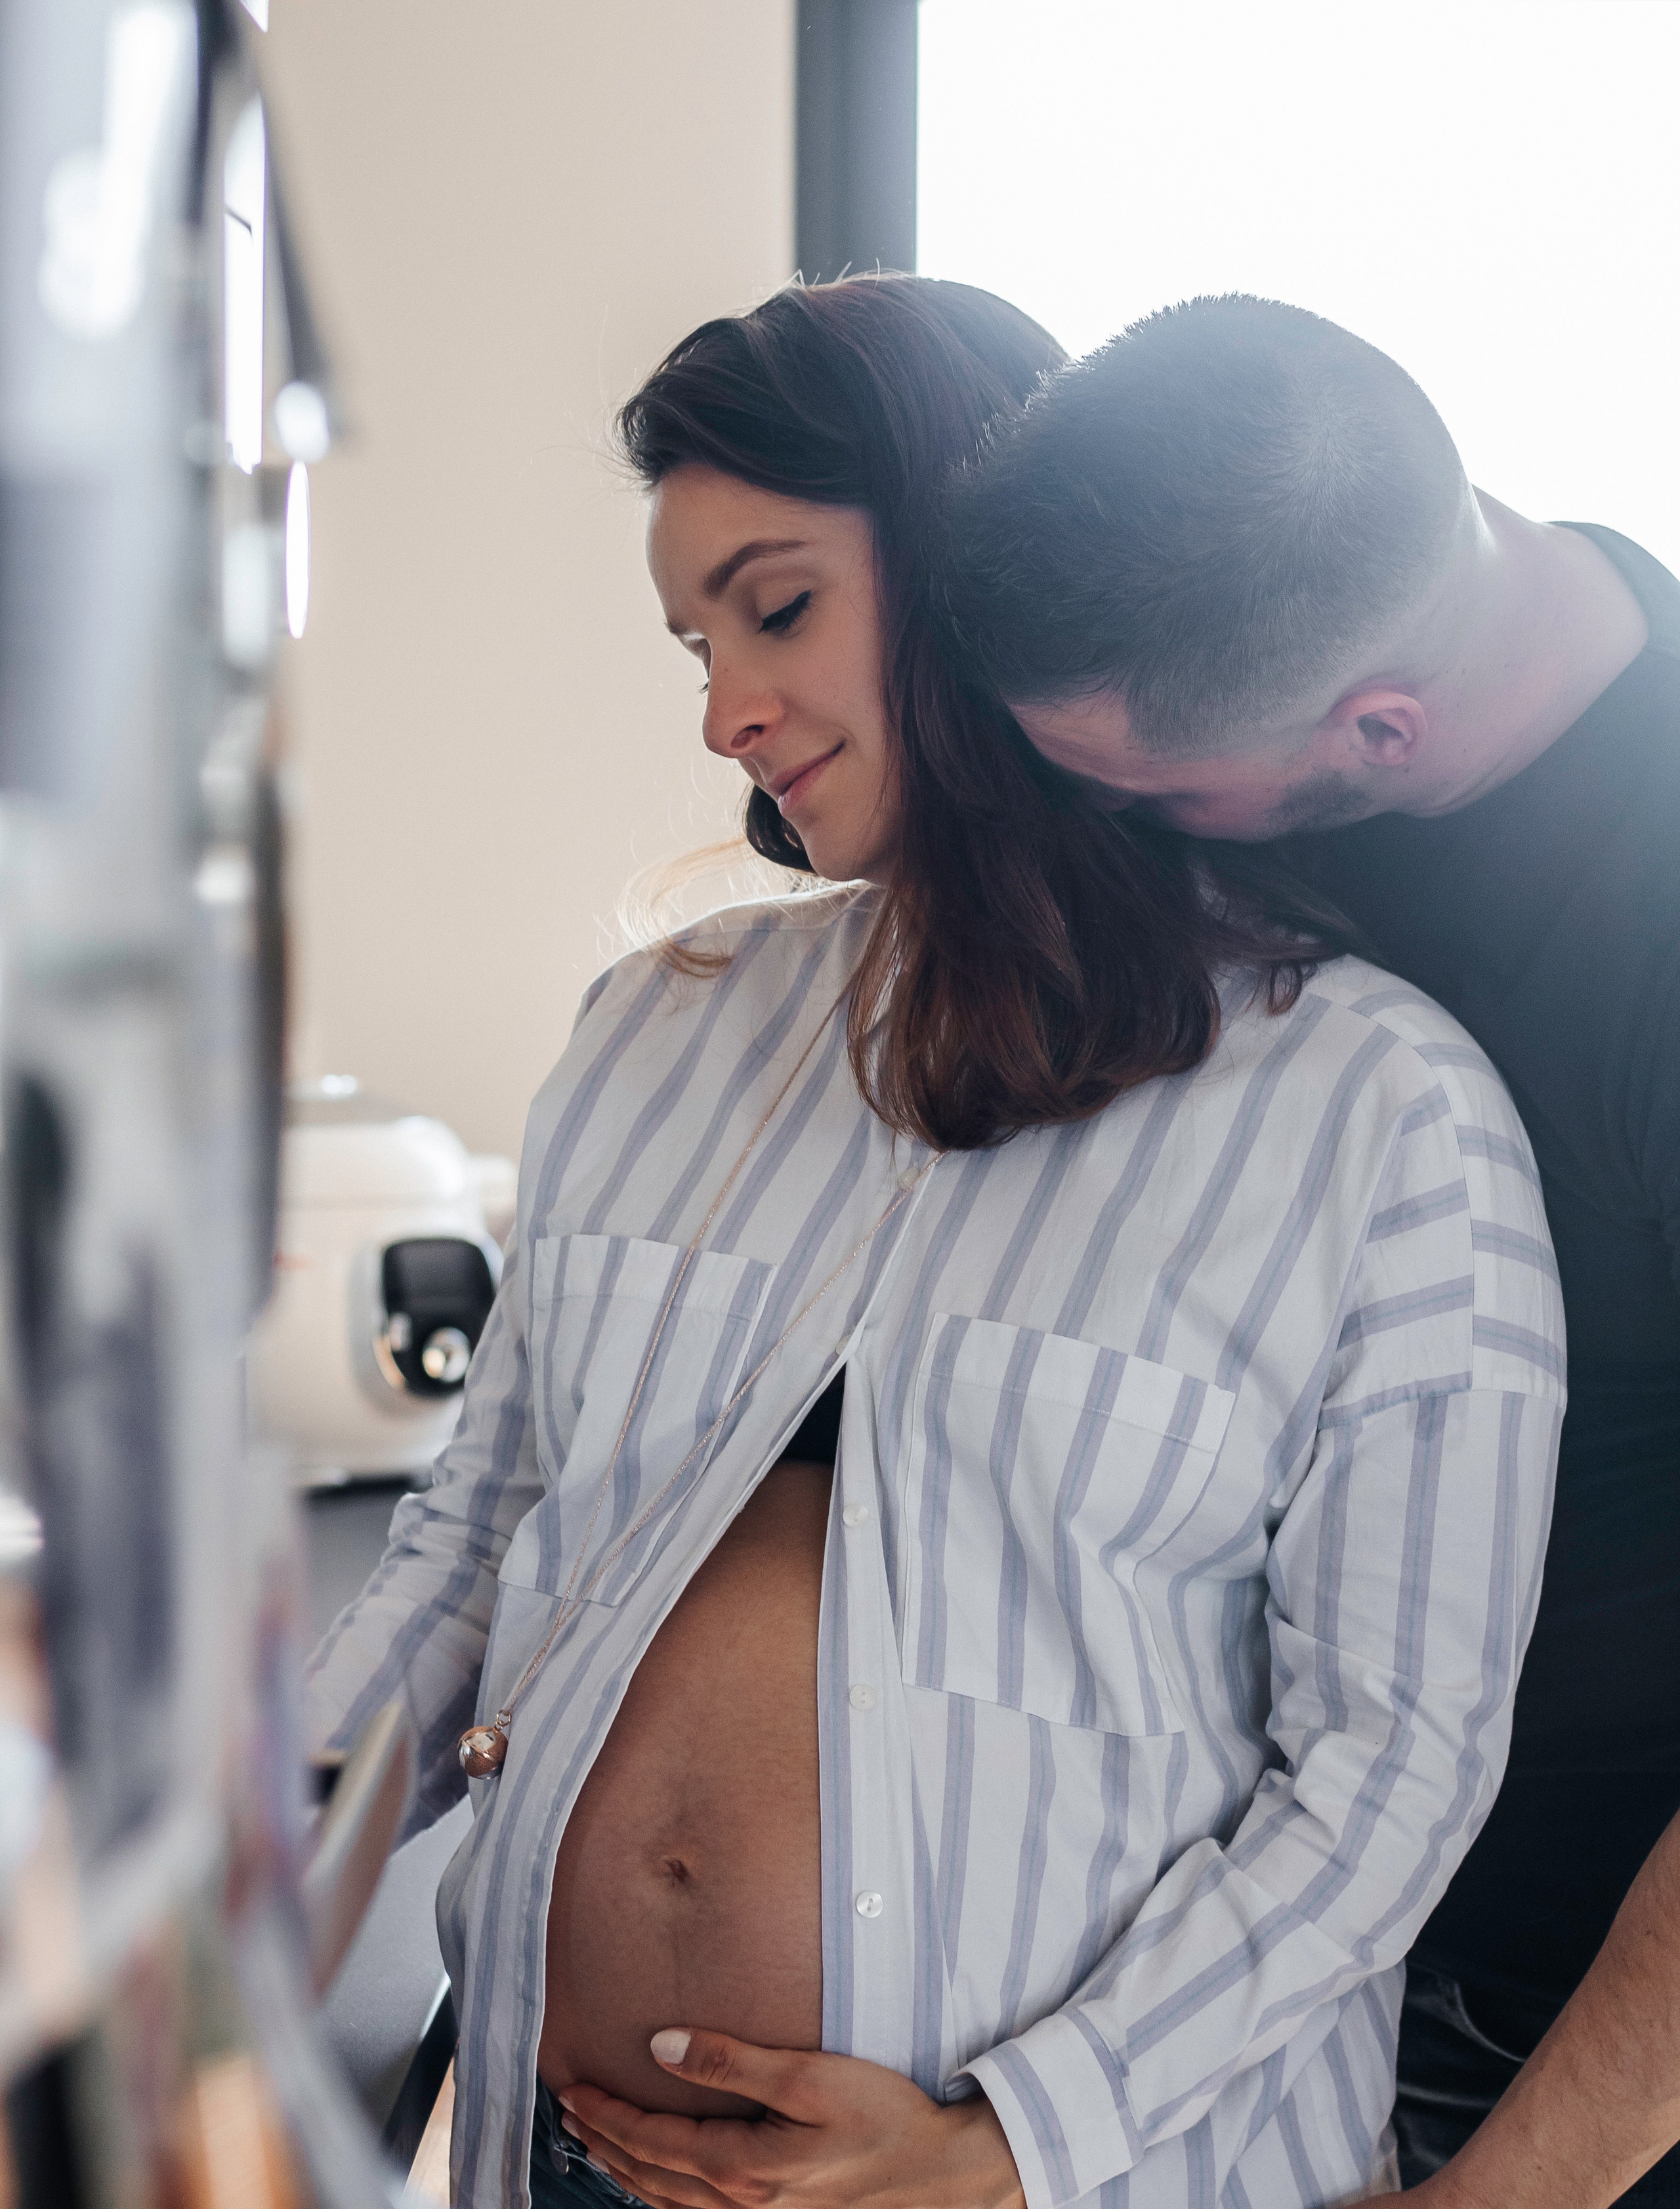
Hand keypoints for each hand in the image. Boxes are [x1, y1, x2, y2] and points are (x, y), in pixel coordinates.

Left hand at [558, 2027, 1026, 2208]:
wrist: (939, 2175)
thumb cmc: (883, 2118)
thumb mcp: (809, 2077)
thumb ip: (731, 2062)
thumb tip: (659, 2047)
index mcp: (745, 2168)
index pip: (653, 2141)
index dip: (607, 2114)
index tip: (571, 2088)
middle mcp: (744, 2206)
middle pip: (651, 2177)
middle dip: (605, 2143)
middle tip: (568, 2113)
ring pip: (670, 2204)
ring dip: (627, 2172)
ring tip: (596, 2144)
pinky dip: (664, 2198)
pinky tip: (659, 2183)